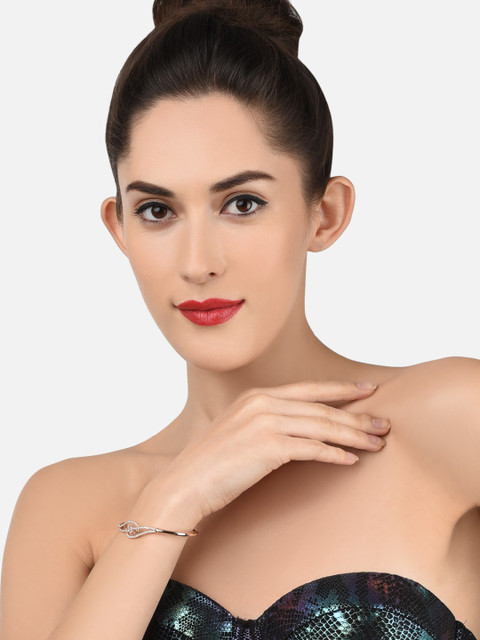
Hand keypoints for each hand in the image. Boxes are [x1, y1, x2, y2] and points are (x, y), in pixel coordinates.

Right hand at [151, 380, 389, 524]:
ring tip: (377, 443)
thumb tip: (299, 429)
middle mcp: (262, 402)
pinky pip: (313, 448)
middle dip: (358, 416)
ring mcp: (265, 422)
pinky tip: (352, 460)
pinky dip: (335, 454)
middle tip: (384, 424)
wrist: (185, 483)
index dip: (342, 389)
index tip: (368, 390)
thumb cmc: (212, 464)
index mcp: (256, 395)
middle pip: (322, 408)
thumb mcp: (238, 430)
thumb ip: (267, 422)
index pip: (309, 388)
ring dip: (355, 436)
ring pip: (323, 426)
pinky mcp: (269, 446)